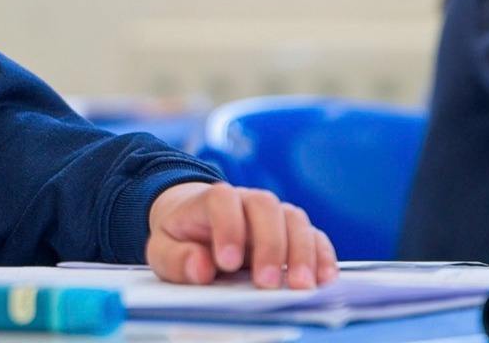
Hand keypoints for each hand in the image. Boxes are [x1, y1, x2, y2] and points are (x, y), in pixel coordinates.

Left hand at [146, 181, 338, 288]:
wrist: (197, 227)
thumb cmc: (182, 240)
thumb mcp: (164, 251)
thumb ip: (176, 259)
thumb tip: (201, 267)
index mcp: (210, 200)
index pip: (222, 200)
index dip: (228, 227)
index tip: (226, 263)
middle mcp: (246, 200)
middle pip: (265, 207)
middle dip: (269, 245)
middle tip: (266, 284)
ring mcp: (274, 214)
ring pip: (295, 219)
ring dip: (301, 253)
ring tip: (300, 287)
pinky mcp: (294, 232)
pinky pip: (315, 235)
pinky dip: (323, 255)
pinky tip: (324, 279)